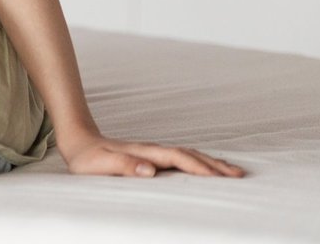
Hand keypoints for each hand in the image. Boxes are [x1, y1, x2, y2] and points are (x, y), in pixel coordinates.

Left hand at [59, 130, 245, 178]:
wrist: (79, 141)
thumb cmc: (87, 158)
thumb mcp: (99, 164)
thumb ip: (122, 166)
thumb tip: (149, 170)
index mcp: (144, 153)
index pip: (178, 158)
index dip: (198, 167)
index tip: (219, 177)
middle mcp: (153, 150)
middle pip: (190, 154)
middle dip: (215, 164)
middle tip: (240, 175)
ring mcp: (154, 152)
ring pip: (189, 155)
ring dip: (211, 162)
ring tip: (233, 171)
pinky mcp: (152, 156)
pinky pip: (182, 159)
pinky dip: (199, 162)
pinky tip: (207, 168)